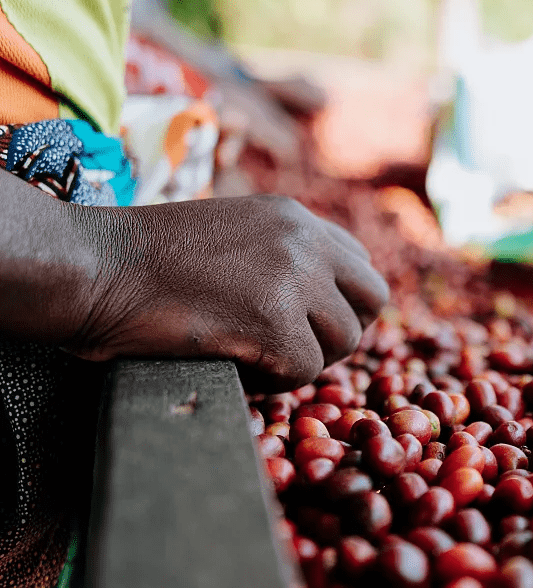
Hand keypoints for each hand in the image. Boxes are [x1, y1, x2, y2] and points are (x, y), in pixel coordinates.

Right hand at [70, 195, 387, 391]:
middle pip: (372, 301)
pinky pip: (305, 371)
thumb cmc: (145, 259)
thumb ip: (281, 255)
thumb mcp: (231, 234)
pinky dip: (273, 382)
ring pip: (344, 341)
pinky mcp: (274, 322)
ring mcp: (293, 279)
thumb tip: (322, 301)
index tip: (305, 321)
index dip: (338, 302)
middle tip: (292, 347)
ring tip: (254, 355)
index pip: (360, 264)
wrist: (92, 265)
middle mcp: (306, 241)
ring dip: (304, 359)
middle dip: (339, 331)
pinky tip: (236, 366)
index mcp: (296, 217)